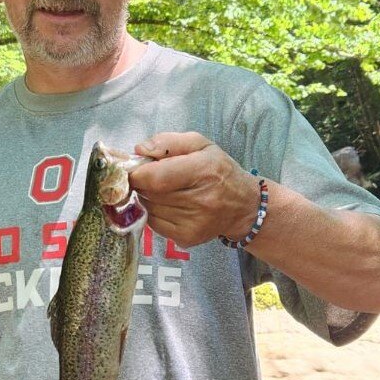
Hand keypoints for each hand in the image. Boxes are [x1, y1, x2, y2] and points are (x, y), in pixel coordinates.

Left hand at [129, 132, 258, 247]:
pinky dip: (154, 212)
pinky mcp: (187, 237)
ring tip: (165, 190)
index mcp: (203, 171)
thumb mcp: (201, 145)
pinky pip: (154, 223)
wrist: (243, 206)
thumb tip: (139, 150)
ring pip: (149, 208)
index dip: (138, 173)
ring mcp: (193, 223)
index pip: (156, 178)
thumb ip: (168, 142)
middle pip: (150, 193)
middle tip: (150, 176)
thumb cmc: (219, 170)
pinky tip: (169, 204)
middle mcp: (200, 200)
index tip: (136, 168)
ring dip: (148, 197)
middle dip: (142, 183)